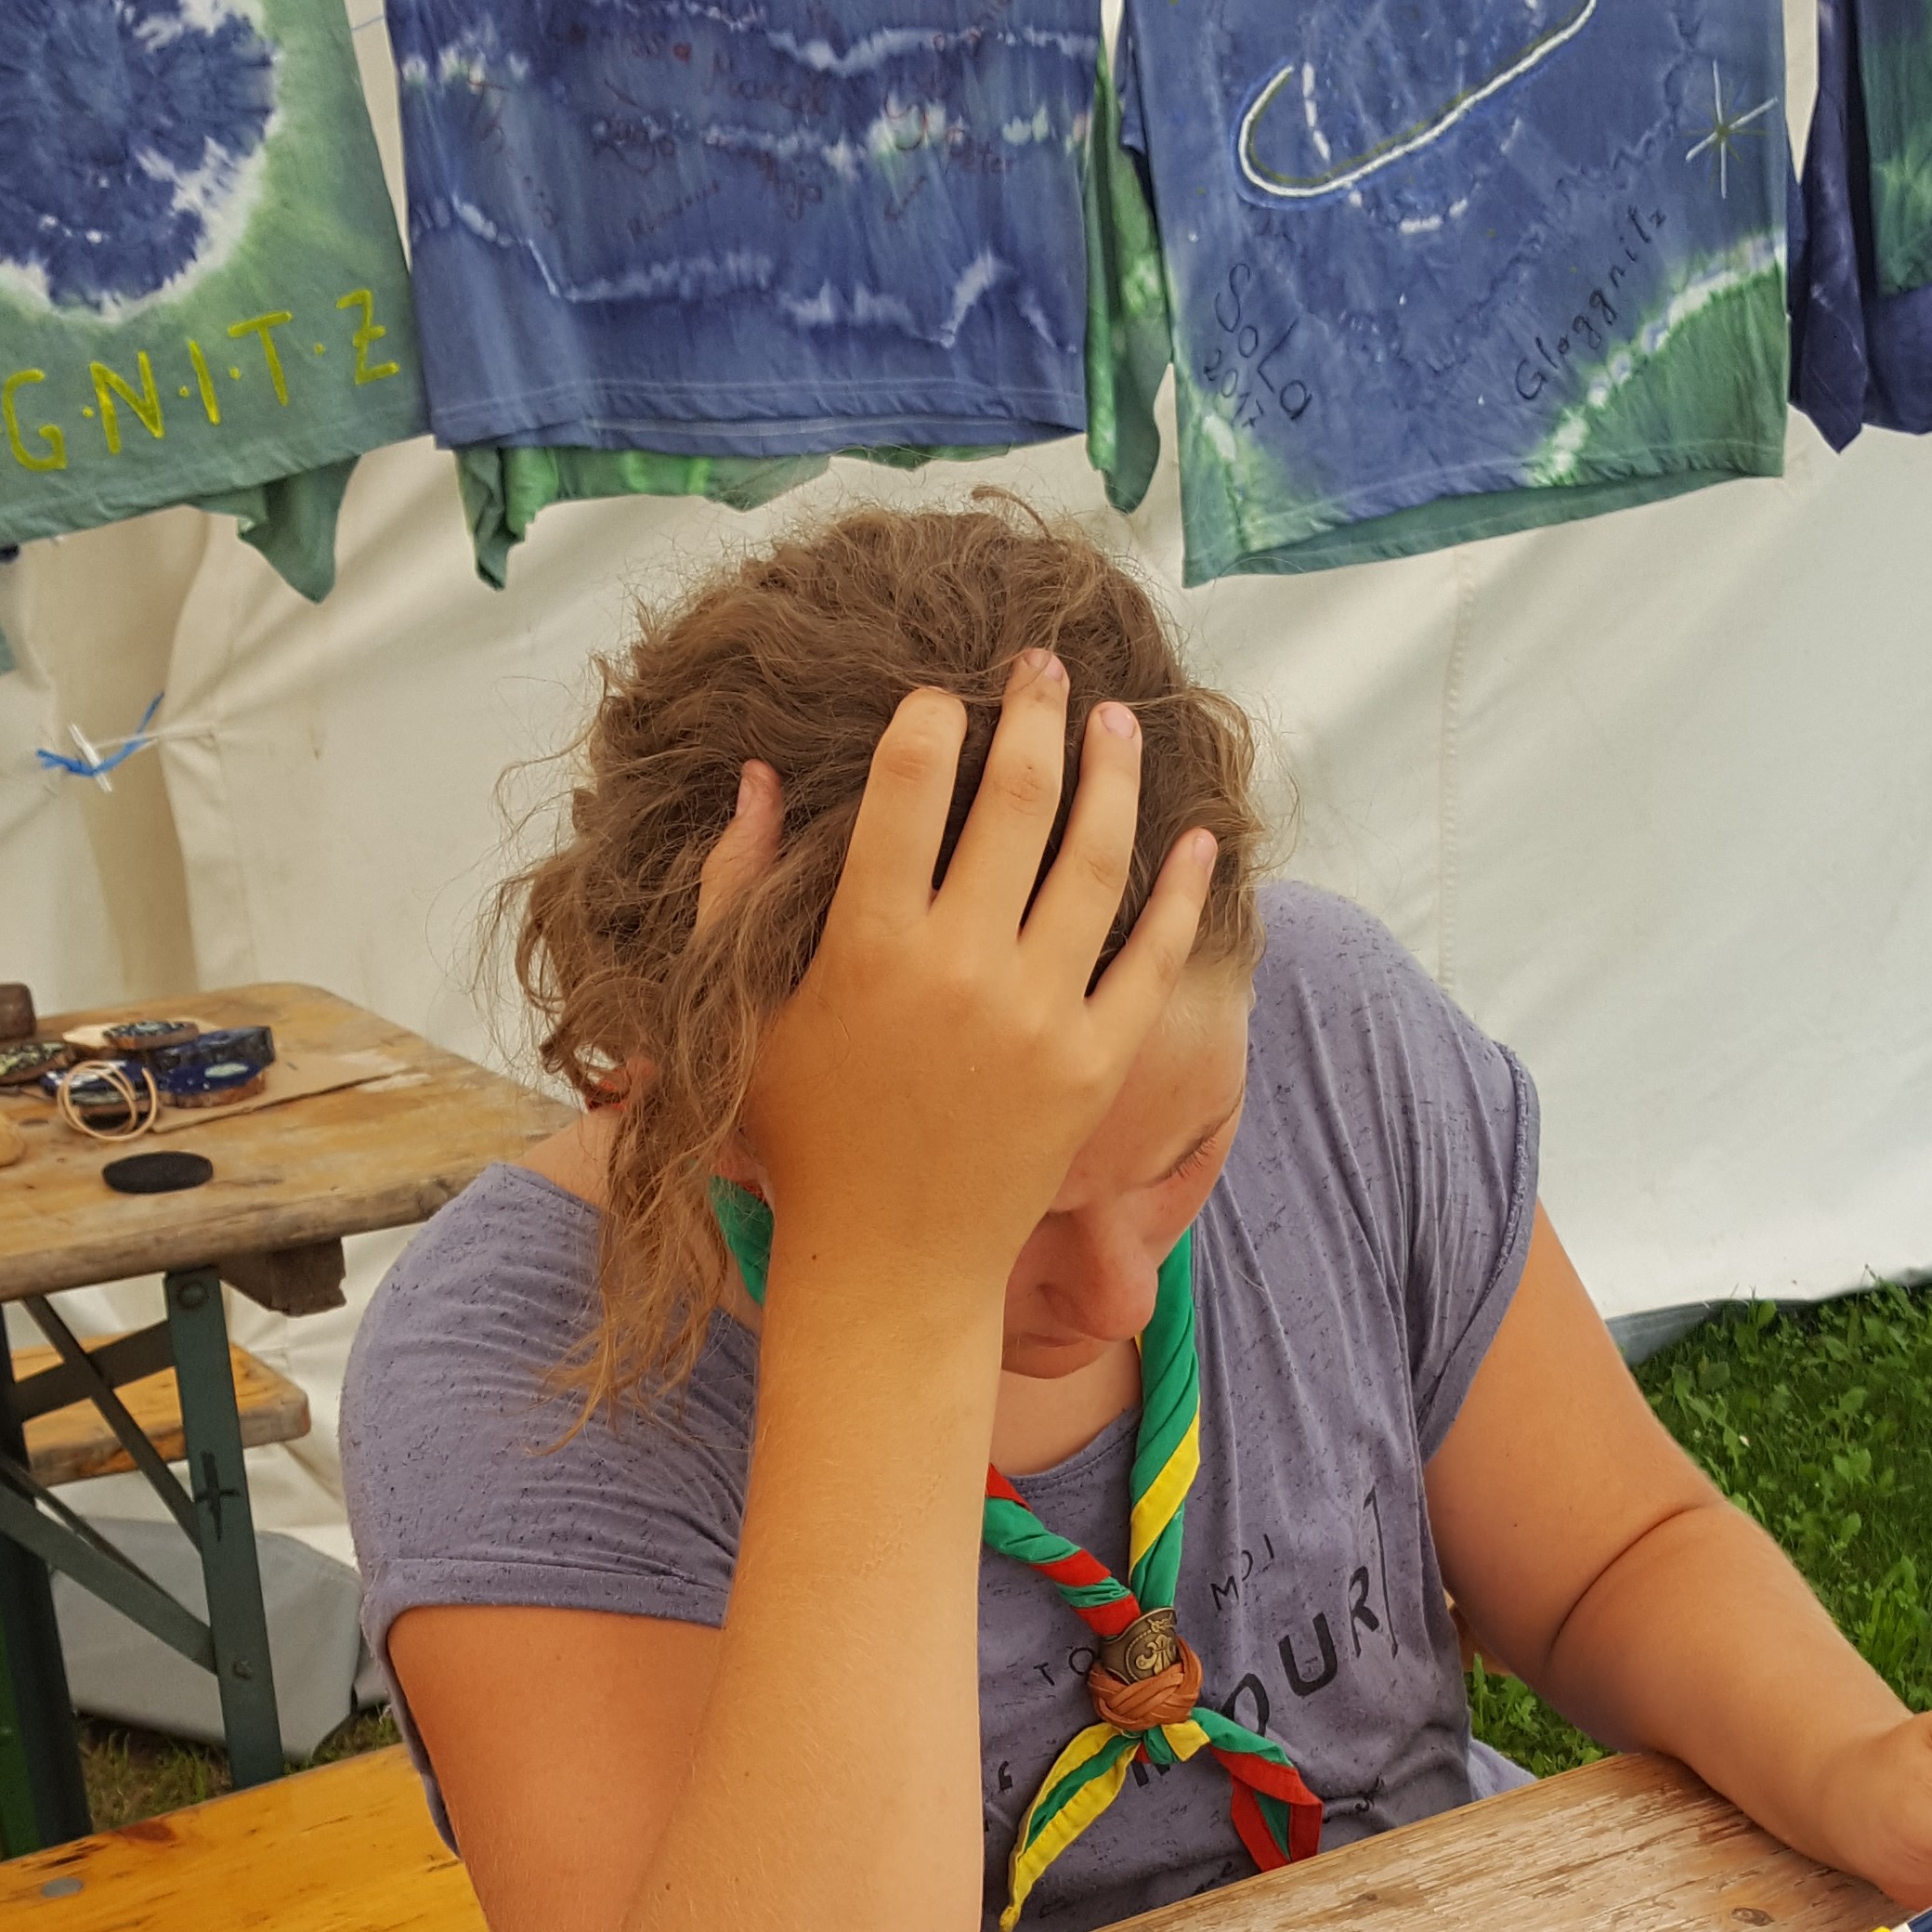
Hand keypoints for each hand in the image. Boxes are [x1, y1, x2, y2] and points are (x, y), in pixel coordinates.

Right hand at [709, 659, 1212, 1312]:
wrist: (890, 1264)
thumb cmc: (803, 1137)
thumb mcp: (741, 1015)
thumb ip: (734, 890)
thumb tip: (760, 775)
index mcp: (868, 945)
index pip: (909, 784)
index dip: (929, 717)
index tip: (939, 694)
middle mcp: (962, 969)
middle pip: (1017, 797)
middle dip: (1035, 713)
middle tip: (1044, 667)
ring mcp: (1040, 1016)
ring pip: (1098, 859)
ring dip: (1113, 773)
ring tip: (1116, 721)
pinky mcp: (1097, 1065)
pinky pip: (1156, 956)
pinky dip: (1183, 889)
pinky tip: (1197, 836)